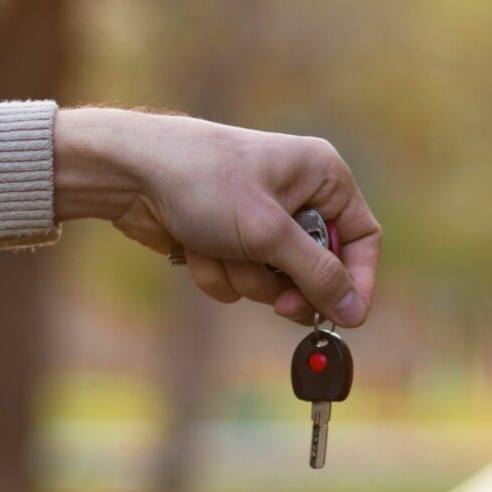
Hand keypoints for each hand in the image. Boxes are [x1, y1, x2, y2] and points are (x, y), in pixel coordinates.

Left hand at [53, 106, 379, 326]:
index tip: (345, 319)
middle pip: (318, 270)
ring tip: (216, 246)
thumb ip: (317, 275)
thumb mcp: (269, 233)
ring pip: (274, 282)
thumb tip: (352, 311)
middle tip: (276, 301)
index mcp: (322, 177)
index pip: (362, 240)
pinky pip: (240, 279)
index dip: (357, 282)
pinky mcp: (229, 239)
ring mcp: (261, 221)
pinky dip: (217, 272)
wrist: (129, 172)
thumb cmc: (203, 181)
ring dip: (243, 277)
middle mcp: (298, 196)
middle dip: (286, 286)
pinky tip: (192, 246)